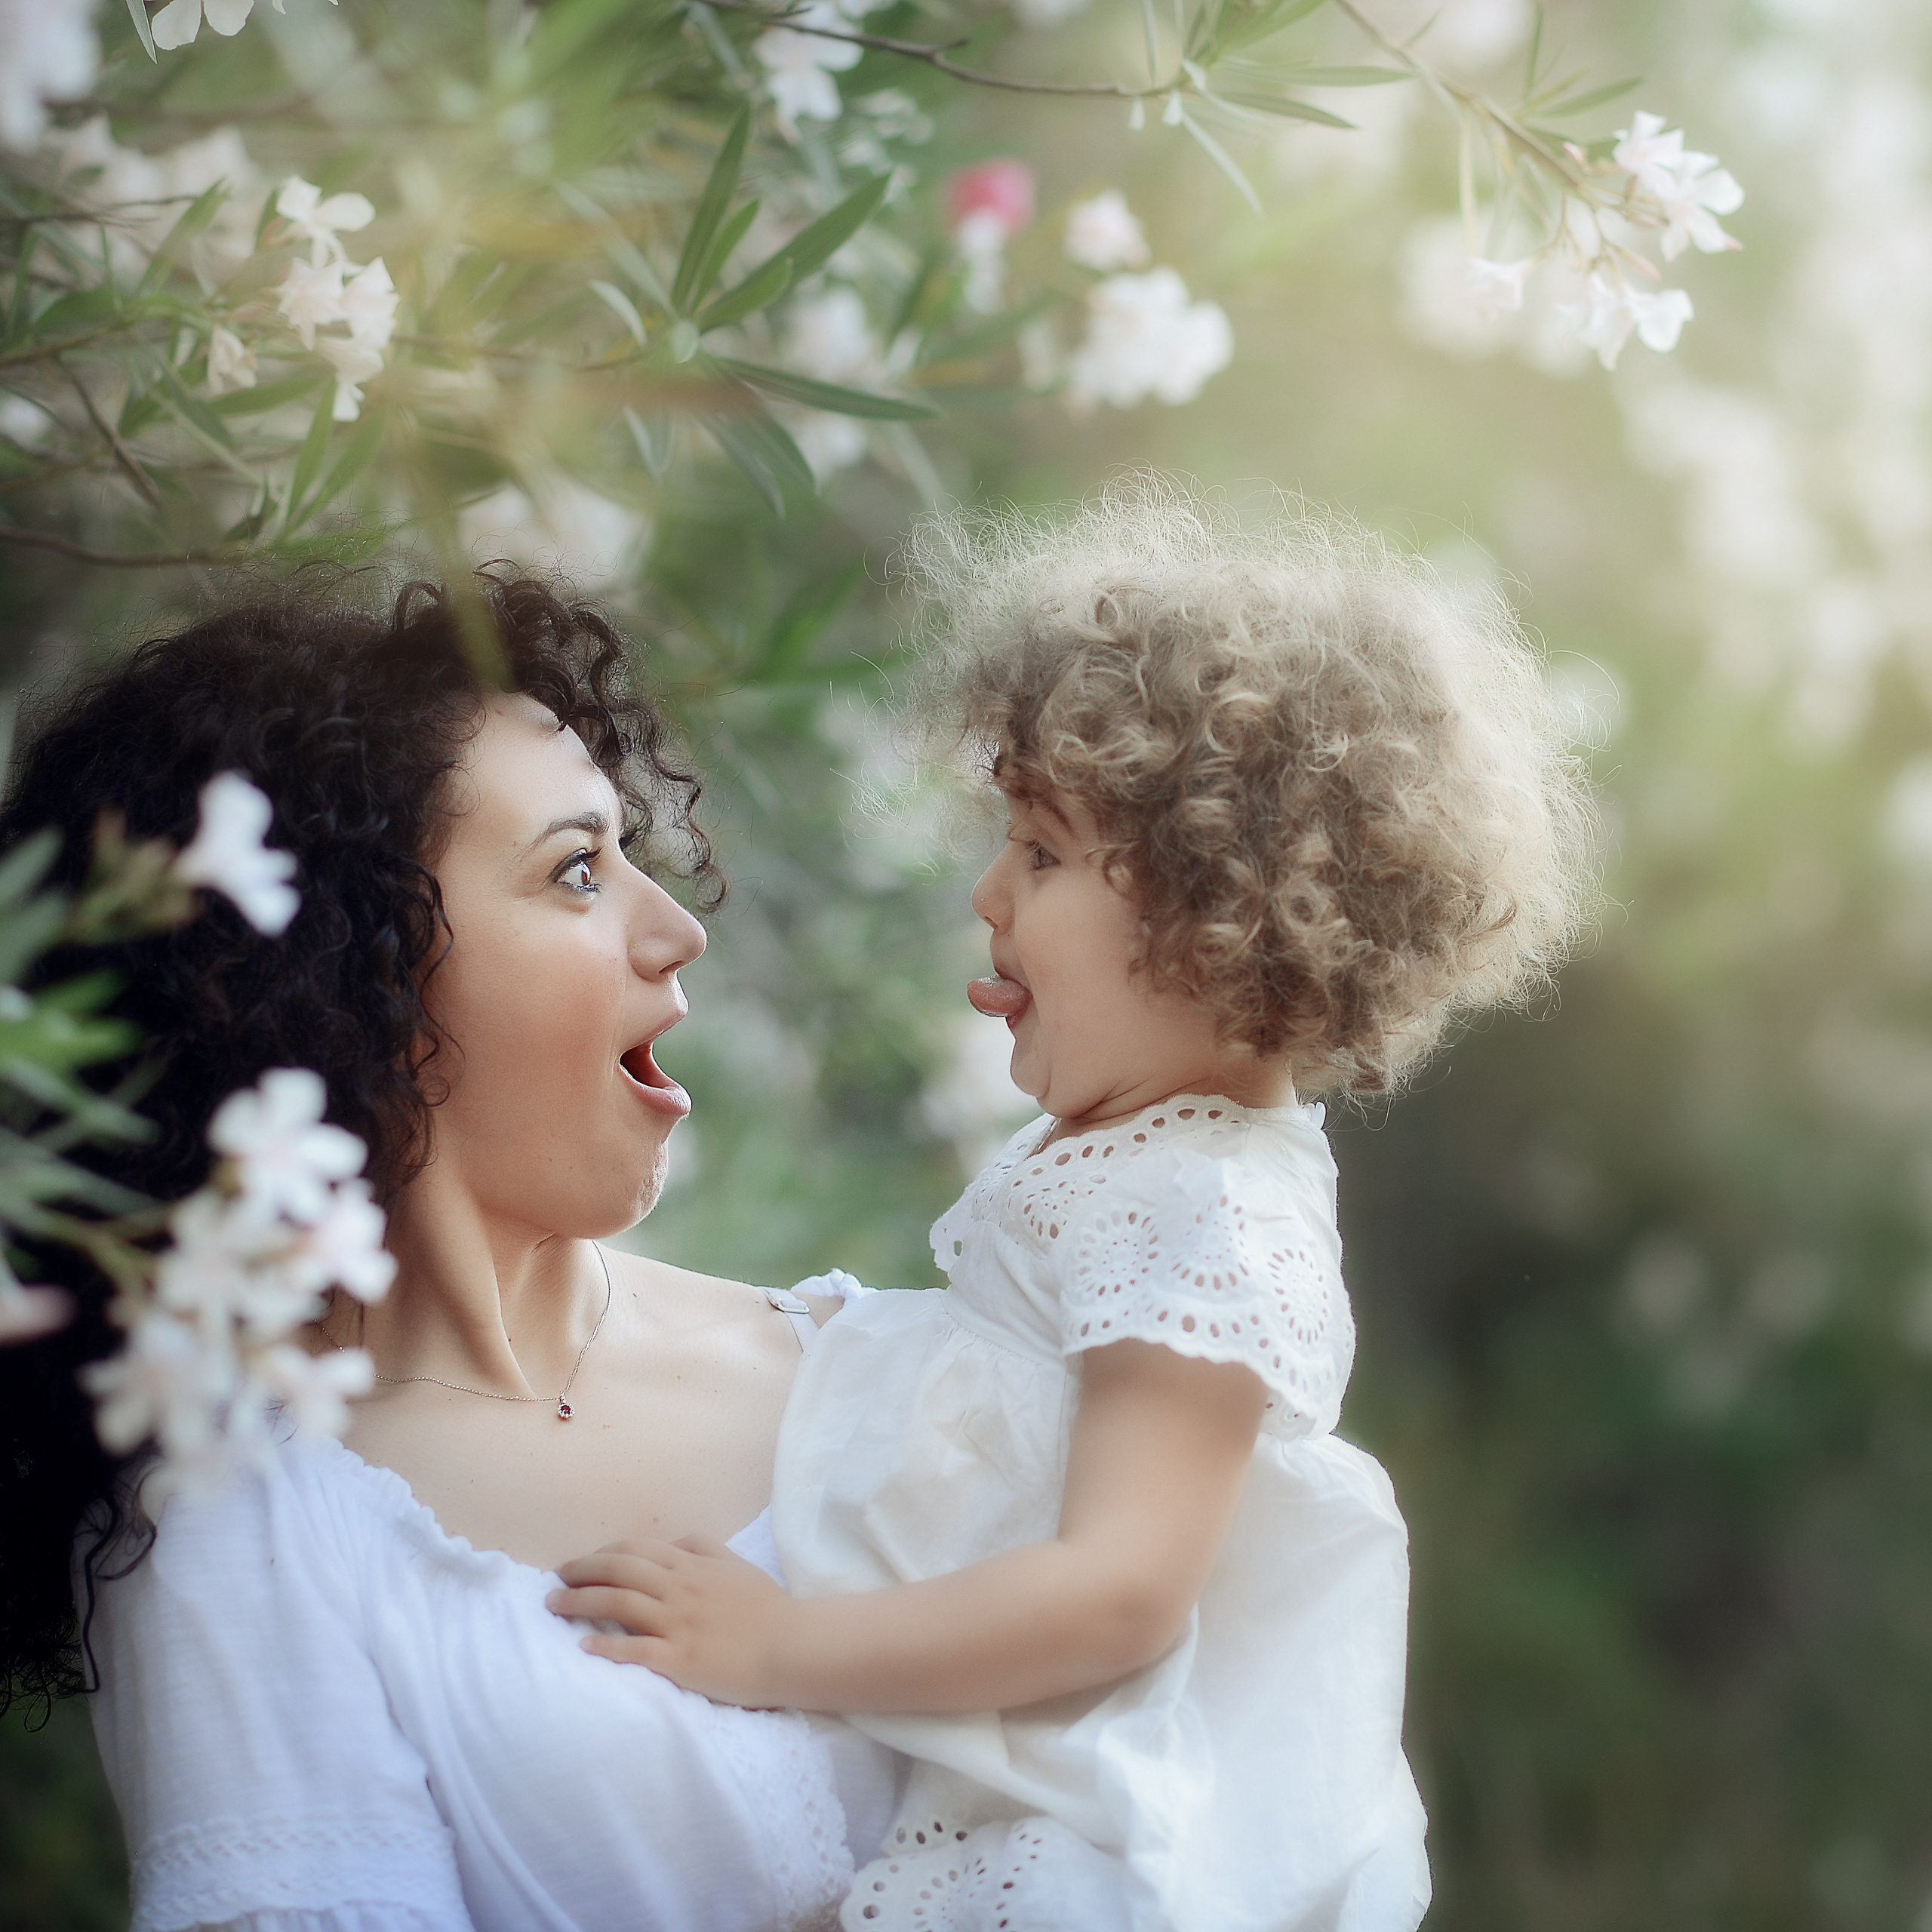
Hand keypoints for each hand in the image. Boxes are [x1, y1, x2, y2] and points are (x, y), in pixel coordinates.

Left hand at [546, 1537, 796, 1707]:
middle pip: (618, 1571)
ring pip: (618, 1603)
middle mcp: (678, 1590)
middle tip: (555, 1578)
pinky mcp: (679, 1660)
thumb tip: (675, 1543)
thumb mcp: (738, 1566)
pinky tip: (584, 1646)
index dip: (602, 1553)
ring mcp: (677, 1624)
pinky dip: (606, 1646)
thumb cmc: (768, 1608)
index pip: (635, 1550)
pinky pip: (634, 1650)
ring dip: (579, 1602)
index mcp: (691, 1566)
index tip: (582, 1562)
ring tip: (554, 1606)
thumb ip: (705, 1549)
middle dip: (580, 1571)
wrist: (792, 1646)